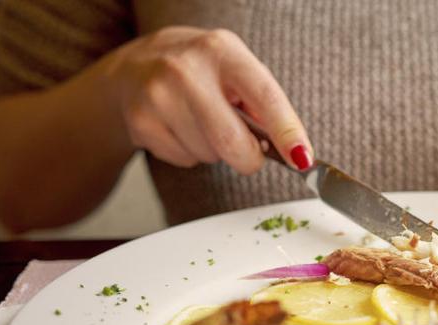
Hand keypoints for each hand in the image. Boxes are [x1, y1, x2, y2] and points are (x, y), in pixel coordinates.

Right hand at [99, 27, 311, 172]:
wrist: (134, 66)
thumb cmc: (198, 70)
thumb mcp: (234, 68)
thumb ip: (263, 103)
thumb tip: (292, 147)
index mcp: (221, 50)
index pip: (264, 95)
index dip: (287, 131)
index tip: (302, 157)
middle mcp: (186, 70)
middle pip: (231, 141)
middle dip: (249, 158)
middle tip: (250, 154)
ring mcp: (158, 96)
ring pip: (210, 155)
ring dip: (216, 151)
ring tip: (202, 122)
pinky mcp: (140, 123)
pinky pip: (185, 160)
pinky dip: (191, 153)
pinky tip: (180, 127)